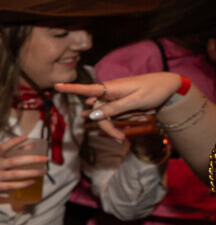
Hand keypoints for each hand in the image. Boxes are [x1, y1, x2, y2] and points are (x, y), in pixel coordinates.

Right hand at [0, 135, 48, 201]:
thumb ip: (14, 153)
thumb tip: (32, 145)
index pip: (3, 147)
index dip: (14, 141)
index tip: (26, 137)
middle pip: (14, 161)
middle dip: (31, 159)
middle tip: (45, 159)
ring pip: (14, 174)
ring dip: (31, 172)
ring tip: (43, 171)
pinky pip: (10, 186)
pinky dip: (22, 184)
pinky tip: (32, 182)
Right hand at [56, 73, 184, 140]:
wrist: (168, 87)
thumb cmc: (153, 90)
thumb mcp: (135, 100)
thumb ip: (114, 108)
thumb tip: (93, 114)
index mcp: (111, 87)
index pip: (87, 89)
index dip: (71, 88)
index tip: (55, 86)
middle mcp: (108, 93)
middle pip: (96, 112)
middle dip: (105, 126)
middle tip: (119, 139)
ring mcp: (113, 99)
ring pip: (104, 116)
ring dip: (112, 127)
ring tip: (123, 138)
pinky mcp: (118, 104)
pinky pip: (113, 116)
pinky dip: (119, 122)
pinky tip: (129, 126)